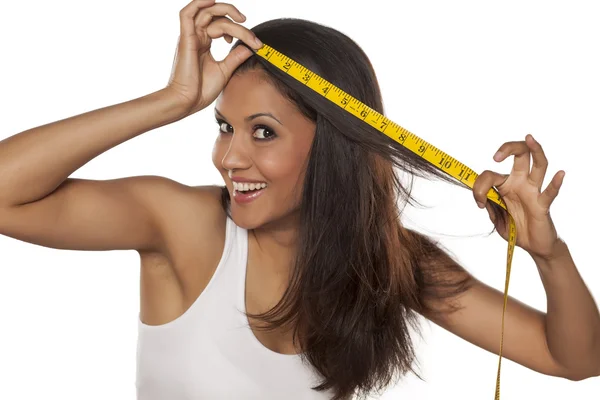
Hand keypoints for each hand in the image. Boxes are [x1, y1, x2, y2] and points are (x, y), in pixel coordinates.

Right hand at [165, 0, 262, 115]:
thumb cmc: (201, 90)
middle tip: (251, 35)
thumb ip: (235, 58)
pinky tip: (213, 1)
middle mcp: (196, 36)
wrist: (187, 102)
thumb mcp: (224, 71)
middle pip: (218, 17)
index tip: (254, 44)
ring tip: (241, 19)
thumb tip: (249, 48)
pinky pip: (187, 13)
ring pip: (208, 12)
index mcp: (204, 43)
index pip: (222, 25)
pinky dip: (199, 3)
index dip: (240, 31)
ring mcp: (190, 36)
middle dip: (237, 21)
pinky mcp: (186, 39)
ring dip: (225, 10)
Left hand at [473, 134, 565, 259]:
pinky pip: (550, 193)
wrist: (532, 245)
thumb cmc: (515, 227)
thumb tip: (482, 197)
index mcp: (506, 184)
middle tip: (496, 156)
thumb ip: (489, 206)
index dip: (480, 187)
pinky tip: (560, 174)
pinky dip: (555, 184)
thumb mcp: (496, 217)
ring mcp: (533, 192)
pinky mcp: (542, 205)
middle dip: (509, 148)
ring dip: (535, 151)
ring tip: (529, 139)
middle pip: (520, 156)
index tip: (479, 202)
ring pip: (539, 166)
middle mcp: (521, 183)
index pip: (490, 175)